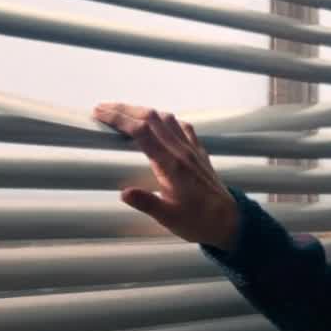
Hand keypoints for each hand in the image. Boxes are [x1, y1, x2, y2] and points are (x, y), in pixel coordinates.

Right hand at [92, 102, 240, 251]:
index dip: (119, 119)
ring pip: (167, 119)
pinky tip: (158, 123)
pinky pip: (182, 127)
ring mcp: (193, 150)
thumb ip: (147, 203)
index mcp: (172, 165)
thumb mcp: (169, 218)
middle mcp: (182, 152)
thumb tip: (124, 193)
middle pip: (152, 118)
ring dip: (143, 111)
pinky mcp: (199, 153)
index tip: (100, 113)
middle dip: (125, 109)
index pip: (142, 132)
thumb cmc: (199, 221)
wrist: (230, 221)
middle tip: (102, 108)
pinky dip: (164, 120)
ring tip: (123, 113)